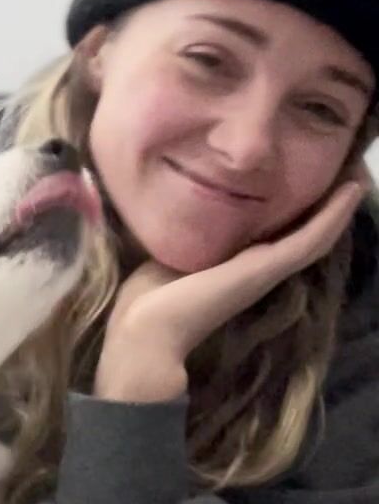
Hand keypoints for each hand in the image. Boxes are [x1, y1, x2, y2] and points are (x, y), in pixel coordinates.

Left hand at [95, 176, 365, 402]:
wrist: (146, 332)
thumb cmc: (148, 296)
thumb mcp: (174, 248)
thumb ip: (188, 229)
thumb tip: (178, 199)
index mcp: (238, 264)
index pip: (280, 231)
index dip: (302, 208)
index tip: (319, 177)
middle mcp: (259, 267)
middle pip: (304, 232)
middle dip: (327, 204)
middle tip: (351, 172)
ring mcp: (267, 271)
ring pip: (316, 235)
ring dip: (339, 206)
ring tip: (358, 177)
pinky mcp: (266, 270)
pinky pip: (310, 240)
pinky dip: (332, 216)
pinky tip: (351, 191)